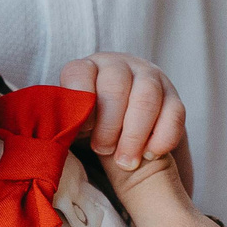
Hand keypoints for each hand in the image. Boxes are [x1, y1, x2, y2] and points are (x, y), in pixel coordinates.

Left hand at [60, 51, 192, 184]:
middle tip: (103, 151)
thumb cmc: (90, 124)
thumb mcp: (74, 122)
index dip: (80, 101)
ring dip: (135, 134)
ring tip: (126, 161)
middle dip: (109, 124)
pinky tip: (150, 154)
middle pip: (116, 86)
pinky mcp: (173, 95)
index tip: (81, 130)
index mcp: (87, 68)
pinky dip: (163, 137)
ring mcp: (149, 76)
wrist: (123, 122)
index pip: (79, 73)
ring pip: (147, 97)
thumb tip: (51, 143)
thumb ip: (65, 125)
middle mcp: (119, 65)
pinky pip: (175, 112)